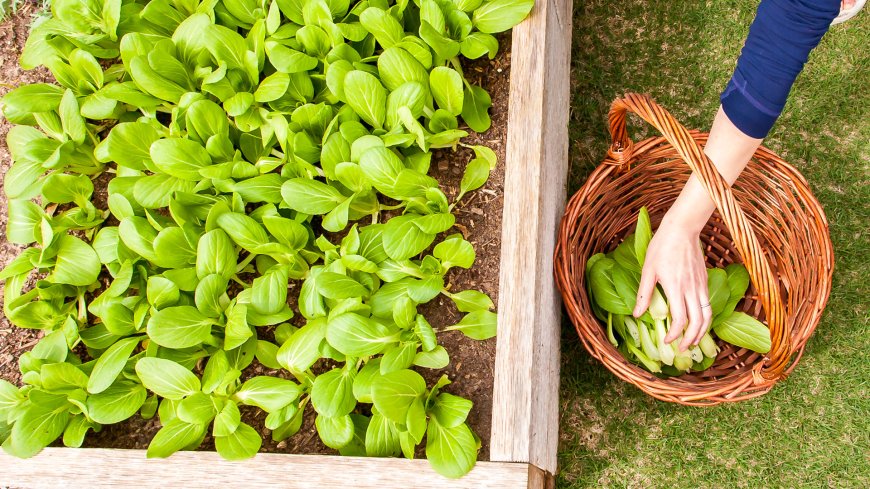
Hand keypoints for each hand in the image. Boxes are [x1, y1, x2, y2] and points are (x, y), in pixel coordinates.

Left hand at [632, 216, 711, 351]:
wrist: (682, 229)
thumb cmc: (662, 247)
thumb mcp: (648, 270)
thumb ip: (644, 293)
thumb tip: (638, 314)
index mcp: (676, 288)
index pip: (680, 319)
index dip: (675, 334)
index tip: (667, 341)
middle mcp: (691, 289)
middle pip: (698, 322)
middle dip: (691, 339)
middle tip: (682, 349)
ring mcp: (701, 285)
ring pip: (708, 315)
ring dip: (702, 331)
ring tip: (693, 341)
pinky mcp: (705, 281)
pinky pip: (708, 304)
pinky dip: (705, 318)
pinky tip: (697, 322)